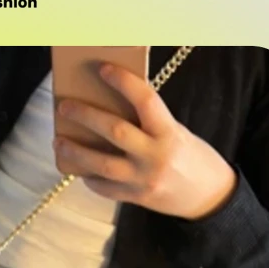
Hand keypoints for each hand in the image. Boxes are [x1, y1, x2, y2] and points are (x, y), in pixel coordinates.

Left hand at [53, 63, 236, 220]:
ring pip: (101, 164)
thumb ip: (149, 123)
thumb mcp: (177, 133)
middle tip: (64, 106)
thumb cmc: (191, 157)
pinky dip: (89, 177)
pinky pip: (105, 188)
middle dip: (86, 116)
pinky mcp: (136, 198)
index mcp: (170, 133)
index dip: (123, 82)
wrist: (209, 197)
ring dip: (76, 152)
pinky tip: (78, 169)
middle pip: (115, 131)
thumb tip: (110, 108)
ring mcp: (143, 180)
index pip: (145, 100)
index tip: (102, 68)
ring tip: (59, 142)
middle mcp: (156, 156)